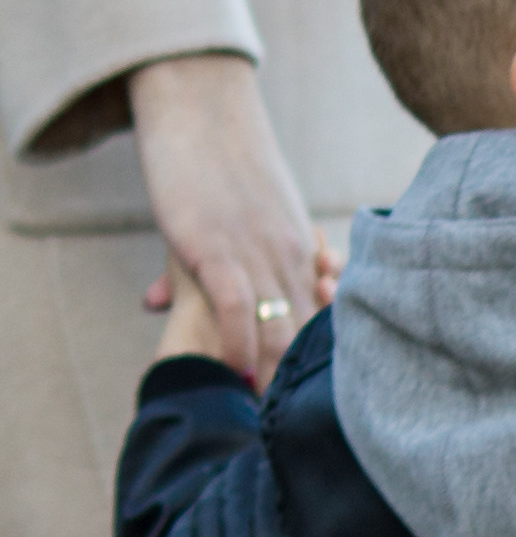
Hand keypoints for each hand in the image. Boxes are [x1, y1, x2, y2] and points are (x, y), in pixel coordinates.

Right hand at [129, 54, 324, 387]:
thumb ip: (203, 260)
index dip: (330, 370)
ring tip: (269, 420)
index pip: (331, 324)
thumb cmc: (211, 161)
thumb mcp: (225, 218)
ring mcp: (256, 251)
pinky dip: (238, 341)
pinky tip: (233, 370)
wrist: (198, 103)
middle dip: (308, 388)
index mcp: (303, 253)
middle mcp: (292, 257)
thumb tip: (162, 300)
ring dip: (276, 378)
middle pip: (312, 337)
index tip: (332, 409)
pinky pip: (238, 304)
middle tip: (305, 433)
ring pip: (282, 327)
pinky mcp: (214, 244)